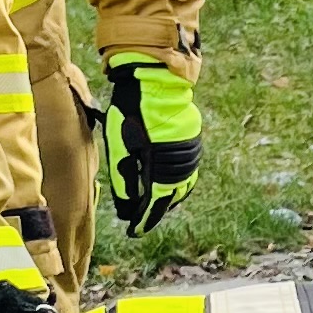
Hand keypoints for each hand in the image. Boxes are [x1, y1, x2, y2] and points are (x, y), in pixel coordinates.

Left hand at [102, 58, 202, 237]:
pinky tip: (165, 179)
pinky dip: (173, 181)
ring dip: (167, 197)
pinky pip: (184, 171)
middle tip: (142, 219)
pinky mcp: (190, 142)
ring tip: (153, 203)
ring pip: (179, 186)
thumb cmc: (132, 113)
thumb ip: (125, 180)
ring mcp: (189, 154)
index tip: (135, 231)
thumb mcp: (121, 148)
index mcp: (162, 170)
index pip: (153, 205)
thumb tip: (128, 209)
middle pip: (169, 199)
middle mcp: (180, 166)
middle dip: (156, 210)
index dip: (143, 220)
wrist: (154, 81)